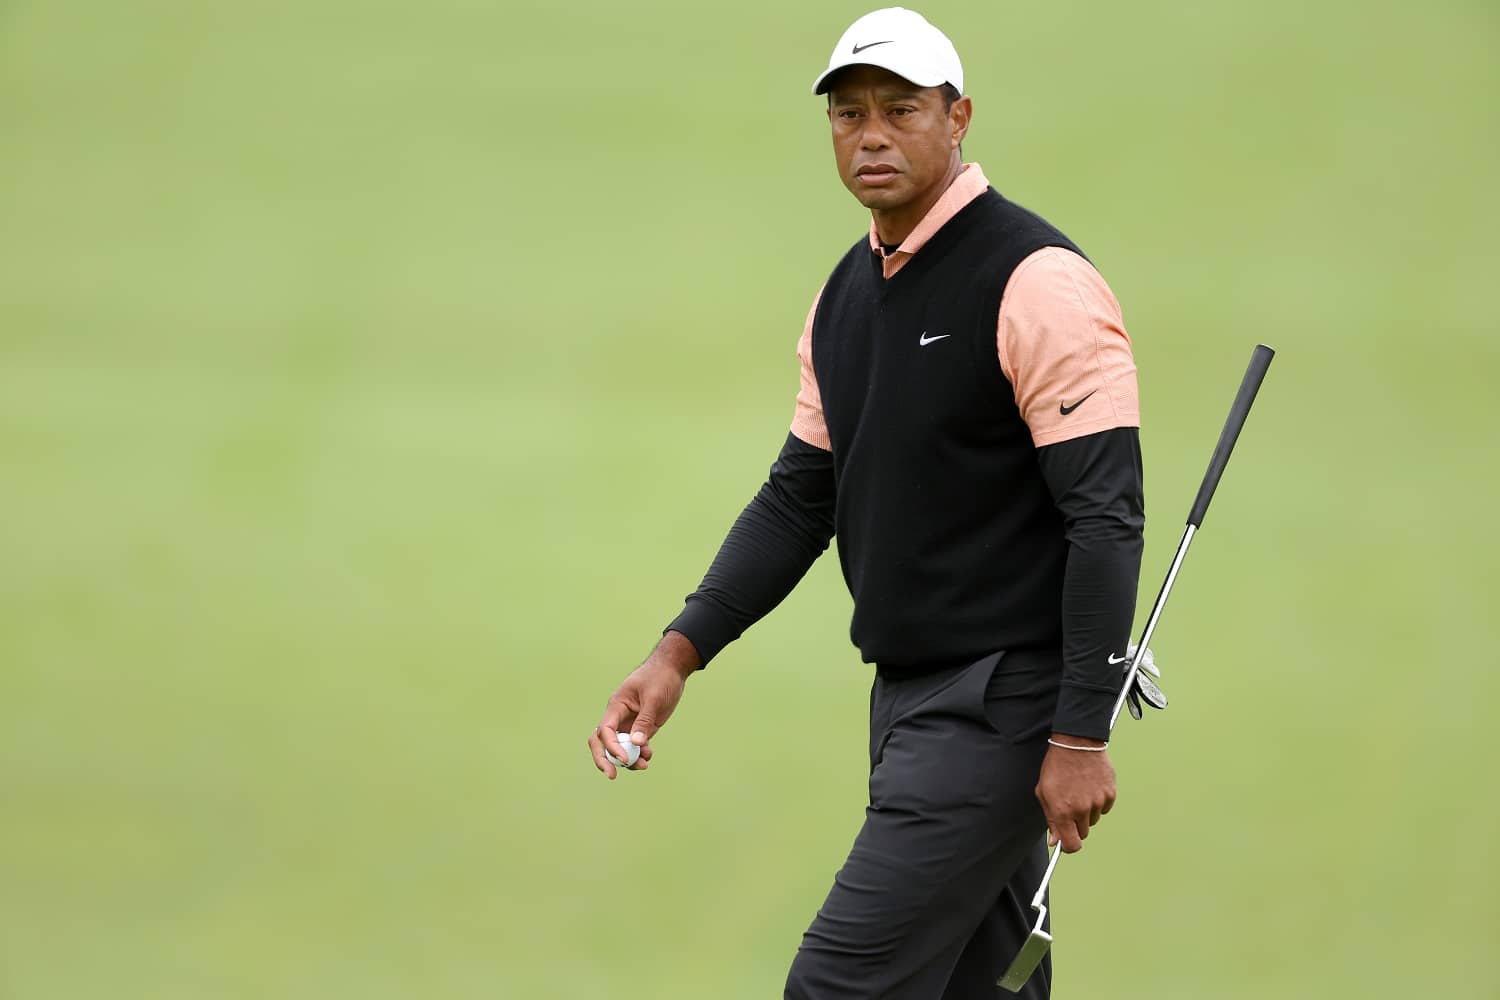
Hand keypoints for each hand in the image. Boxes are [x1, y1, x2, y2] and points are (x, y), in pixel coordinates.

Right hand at [587, 631, 700, 779]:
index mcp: (616, 705)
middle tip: (612, 776)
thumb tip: (636, 744)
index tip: (625, 759)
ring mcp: (629, 723)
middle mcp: (618, 716)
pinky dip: (639, 754)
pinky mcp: (641, 727)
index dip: (610, 747)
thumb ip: (644, 721)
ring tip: (644, 765)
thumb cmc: (660, 677)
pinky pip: (634, 746)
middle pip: (601, 741)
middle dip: (604, 759)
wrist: (672, 669)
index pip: (604, 730)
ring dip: (627, 760)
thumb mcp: (654, 698)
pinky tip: (649, 756)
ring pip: (619, 747)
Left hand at [1034, 734, 1116, 852]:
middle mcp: (1081, 809)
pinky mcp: (1110, 794)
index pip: (1072, 845)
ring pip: (1094, 819)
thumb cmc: (1057, 766)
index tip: (1066, 842)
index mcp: (1062, 811)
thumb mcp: (1044, 792)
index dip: (1068, 846)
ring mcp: (1098, 802)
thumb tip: (1055, 840)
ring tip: (1079, 791)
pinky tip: (1090, 786)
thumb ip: (1050, 819)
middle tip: (1070, 808)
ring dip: (1087, 812)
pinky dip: (1098, 802)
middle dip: (1076, 825)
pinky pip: (1105, 808)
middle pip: (1083, 833)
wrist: (1076, 743)